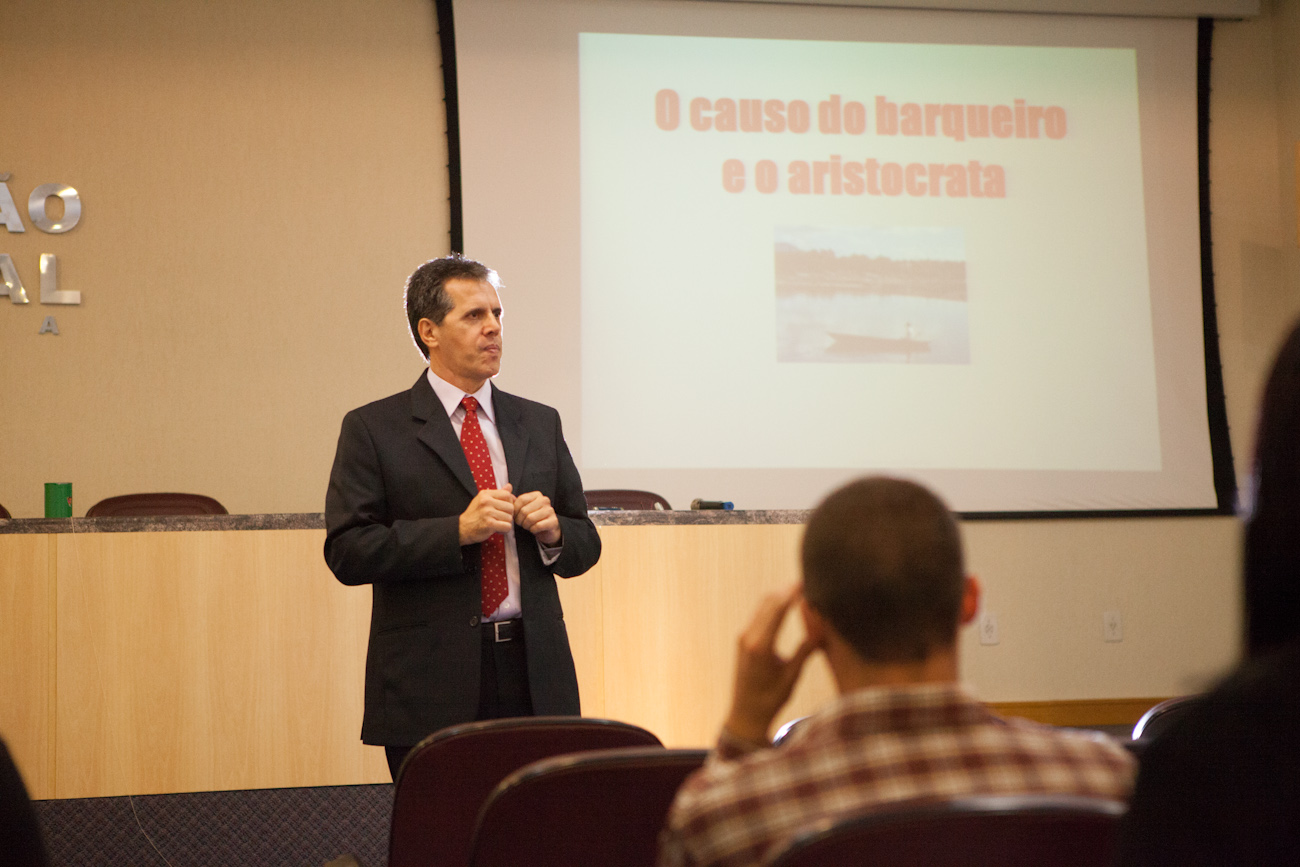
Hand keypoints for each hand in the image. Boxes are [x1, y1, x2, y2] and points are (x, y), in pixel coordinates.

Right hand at [459, 484, 514, 544]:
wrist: (463, 528)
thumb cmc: (474, 514)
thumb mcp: (483, 499)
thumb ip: (498, 493)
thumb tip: (510, 486)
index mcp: (485, 494)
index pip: (507, 494)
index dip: (509, 502)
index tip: (504, 508)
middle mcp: (486, 501)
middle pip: (510, 507)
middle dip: (508, 514)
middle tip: (500, 518)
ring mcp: (488, 512)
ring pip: (509, 518)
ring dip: (505, 523)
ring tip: (497, 523)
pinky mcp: (489, 524)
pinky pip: (507, 526)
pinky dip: (504, 530)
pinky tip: (497, 529)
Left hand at [514, 490, 561, 545]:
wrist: (547, 530)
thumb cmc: (533, 518)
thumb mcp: (524, 508)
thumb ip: (515, 501)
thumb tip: (508, 493)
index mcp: (537, 495)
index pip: (521, 500)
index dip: (515, 510)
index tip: (516, 516)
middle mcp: (544, 500)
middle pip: (525, 510)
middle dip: (520, 520)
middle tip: (522, 523)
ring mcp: (550, 510)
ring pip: (530, 518)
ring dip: (526, 525)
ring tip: (528, 526)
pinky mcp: (553, 521)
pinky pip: (537, 526)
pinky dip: (533, 530)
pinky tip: (534, 529)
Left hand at [722, 585, 816, 745]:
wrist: (746, 713)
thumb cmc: (771, 698)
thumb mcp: (792, 675)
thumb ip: (806, 649)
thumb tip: (824, 627)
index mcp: (760, 645)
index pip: (777, 609)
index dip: (792, 593)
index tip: (807, 582)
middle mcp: (748, 637)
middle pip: (768, 602)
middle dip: (787, 590)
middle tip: (807, 581)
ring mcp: (743, 637)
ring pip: (762, 606)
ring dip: (780, 596)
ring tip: (800, 589)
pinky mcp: (743, 639)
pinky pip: (759, 615)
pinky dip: (773, 606)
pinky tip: (786, 603)